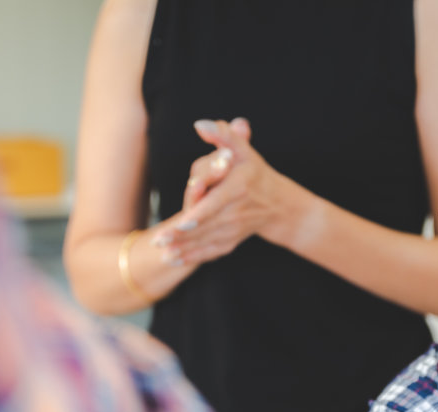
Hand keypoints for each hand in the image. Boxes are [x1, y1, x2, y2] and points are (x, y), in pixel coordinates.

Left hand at [148, 117, 291, 265]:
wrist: (278, 204)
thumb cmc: (255, 172)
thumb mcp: (243, 150)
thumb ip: (223, 135)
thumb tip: (200, 124)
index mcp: (238, 188)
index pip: (216, 202)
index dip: (200, 213)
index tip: (182, 222)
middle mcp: (237, 212)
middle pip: (206, 225)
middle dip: (182, 235)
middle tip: (159, 240)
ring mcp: (234, 229)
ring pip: (205, 241)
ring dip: (183, 249)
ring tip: (163, 254)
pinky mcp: (231, 241)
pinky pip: (210, 251)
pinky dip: (192, 257)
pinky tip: (174, 261)